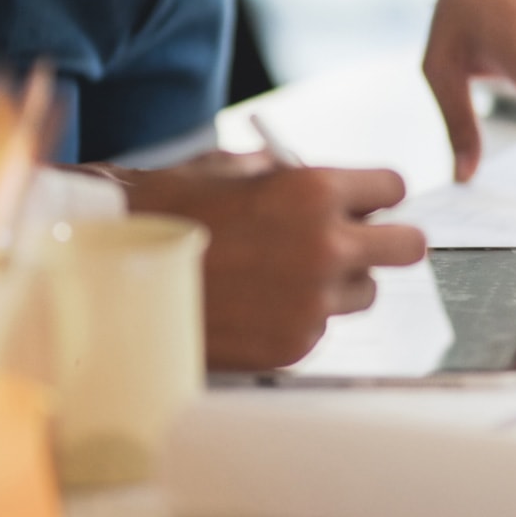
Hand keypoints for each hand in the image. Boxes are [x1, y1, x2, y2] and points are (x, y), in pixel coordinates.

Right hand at [97, 151, 426, 369]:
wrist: (107, 279)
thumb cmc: (161, 214)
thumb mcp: (224, 170)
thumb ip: (282, 174)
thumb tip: (316, 179)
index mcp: (313, 191)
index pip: (393, 188)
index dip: (376, 193)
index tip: (366, 201)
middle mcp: (326, 247)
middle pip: (407, 247)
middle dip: (385, 240)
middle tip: (358, 240)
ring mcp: (313, 303)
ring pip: (365, 291)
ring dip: (340, 282)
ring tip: (286, 274)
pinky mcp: (295, 346)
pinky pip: (322, 327)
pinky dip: (300, 317)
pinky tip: (256, 305)